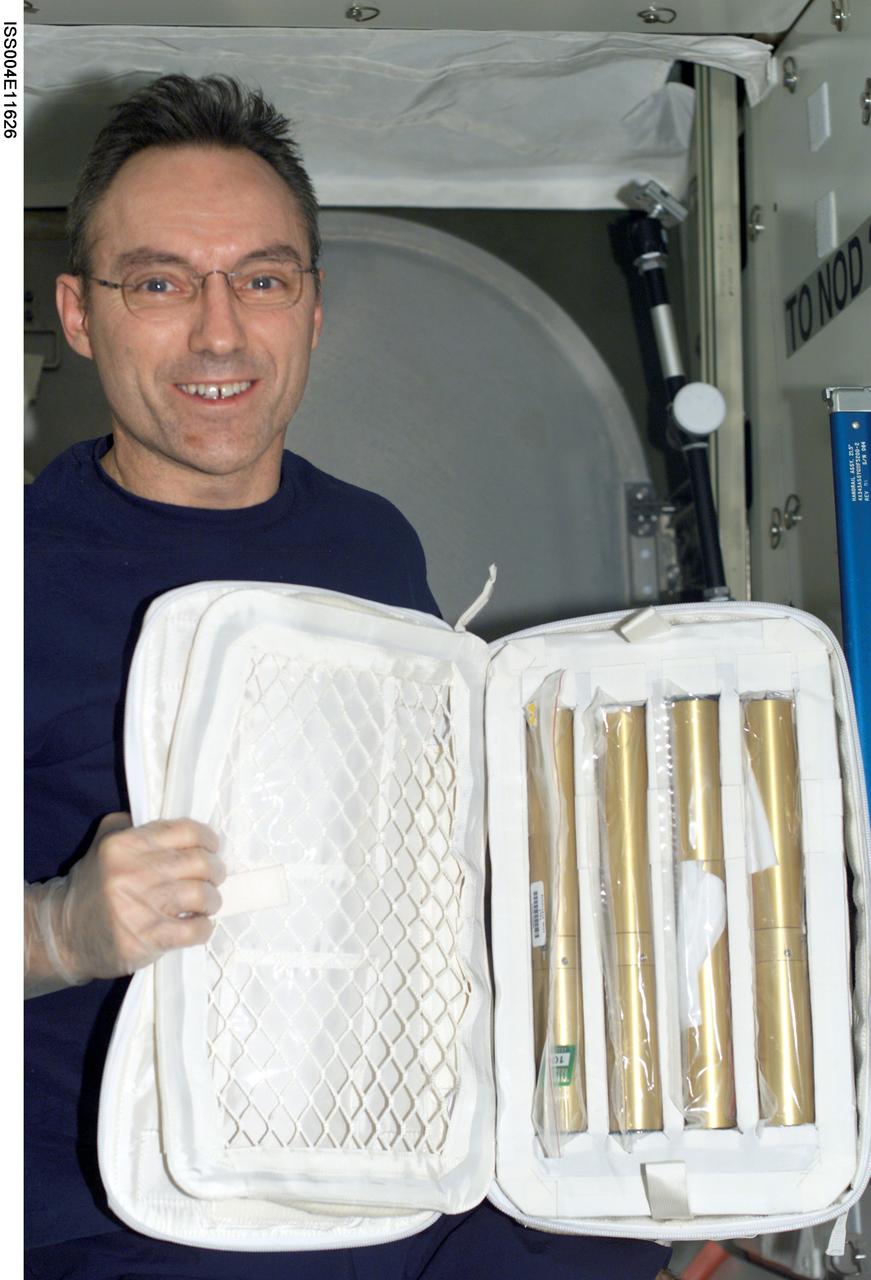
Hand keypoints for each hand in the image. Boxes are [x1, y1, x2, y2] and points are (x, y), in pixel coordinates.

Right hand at [25, 814, 224, 992]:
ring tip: (206, 903)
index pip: (185, 831)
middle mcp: (132, 872)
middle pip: (199, 862)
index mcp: (125, 845)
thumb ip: (129, 825)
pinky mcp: (147, 938)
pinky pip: (194, 930)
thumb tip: (169, 820)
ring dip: (212, 900)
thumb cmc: (93, 888)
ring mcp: (139, 907)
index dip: (207, 839)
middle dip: (215, 870)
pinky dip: (204, 928)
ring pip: (202, 895)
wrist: (64, 935)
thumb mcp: (102, 846)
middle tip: (213, 877)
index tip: (212, 848)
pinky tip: (197, 926)